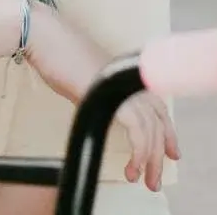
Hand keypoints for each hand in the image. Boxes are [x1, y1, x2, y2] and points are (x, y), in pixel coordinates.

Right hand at [24, 3, 179, 191]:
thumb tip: (104, 113)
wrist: (45, 36)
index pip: (157, 104)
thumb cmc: (56, 55)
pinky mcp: (113, 94)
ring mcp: (123, 85)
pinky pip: (137, 129)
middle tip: (154, 179)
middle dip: (160, 152)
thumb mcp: (86, 80)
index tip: (171, 152)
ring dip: (149, 159)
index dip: (167, 130)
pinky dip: (138, 152)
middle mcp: (129, 77)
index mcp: (124, 73)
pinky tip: (130, 167)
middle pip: (158, 119)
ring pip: (151, 128)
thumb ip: (102, 95)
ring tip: (140, 178)